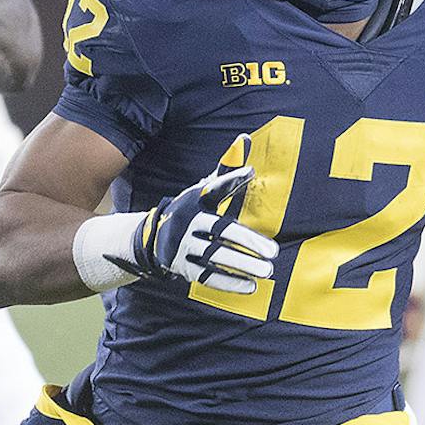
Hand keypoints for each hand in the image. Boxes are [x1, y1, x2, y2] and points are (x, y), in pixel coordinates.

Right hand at [130, 165, 278, 293]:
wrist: (150, 237)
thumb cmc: (191, 210)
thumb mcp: (204, 190)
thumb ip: (227, 170)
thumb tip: (245, 139)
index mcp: (196, 199)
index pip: (215, 188)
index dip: (230, 180)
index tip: (250, 173)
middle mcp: (188, 221)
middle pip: (220, 231)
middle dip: (248, 241)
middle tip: (274, 252)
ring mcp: (182, 245)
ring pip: (215, 256)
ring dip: (242, 265)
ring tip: (267, 271)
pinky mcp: (182, 266)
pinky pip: (207, 276)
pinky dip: (229, 282)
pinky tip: (250, 286)